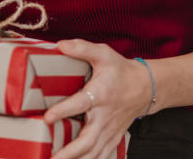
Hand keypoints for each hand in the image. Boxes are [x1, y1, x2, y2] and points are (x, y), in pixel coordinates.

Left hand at [44, 40, 152, 158]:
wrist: (145, 87)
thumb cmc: (120, 70)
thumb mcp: (103, 54)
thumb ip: (82, 48)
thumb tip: (60, 45)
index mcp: (100, 94)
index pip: (80, 103)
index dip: (64, 111)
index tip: (47, 118)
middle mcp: (104, 116)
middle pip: (88, 140)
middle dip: (69, 152)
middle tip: (51, 158)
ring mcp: (109, 130)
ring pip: (93, 153)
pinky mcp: (113, 138)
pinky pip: (102, 156)